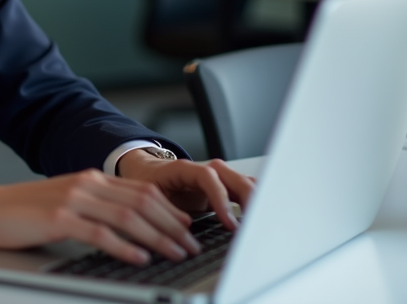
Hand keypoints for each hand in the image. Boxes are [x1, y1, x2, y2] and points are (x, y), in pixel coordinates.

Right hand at [0, 170, 204, 265]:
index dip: (169, 209)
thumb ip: (95, 208)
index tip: (187, 228)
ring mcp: (73, 199)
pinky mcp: (59, 218)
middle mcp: (86, 183)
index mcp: (90, 178)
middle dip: (171, 225)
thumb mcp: (65, 203)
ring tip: (175, 253)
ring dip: (157, 237)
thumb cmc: (22, 212)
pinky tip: (140, 258)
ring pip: (127, 216)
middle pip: (142, 201)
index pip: (141, 190)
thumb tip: (129, 228)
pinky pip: (101, 233)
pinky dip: (125, 246)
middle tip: (191, 245)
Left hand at [115, 151, 254, 232]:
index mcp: (185, 169)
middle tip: (253, 225)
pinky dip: (254, 203)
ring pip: (244, 183)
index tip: (229, 223)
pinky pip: (244, 191)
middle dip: (248, 200)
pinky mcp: (224, 189)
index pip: (209, 178)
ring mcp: (217, 179)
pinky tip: (261, 219)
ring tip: (261, 224)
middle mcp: (205, 171)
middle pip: (234, 178)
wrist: (146, 172)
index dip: (220, 200)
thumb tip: (177, 237)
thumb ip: (163, 212)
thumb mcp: (149, 197)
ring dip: (255, 202)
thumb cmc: (146, 184)